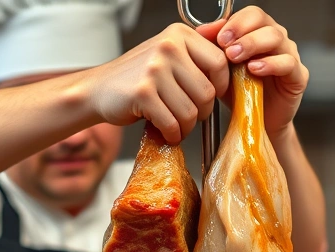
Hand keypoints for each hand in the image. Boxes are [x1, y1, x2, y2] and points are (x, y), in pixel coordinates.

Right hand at [82, 23, 228, 142]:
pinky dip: (171, 134)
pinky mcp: (143, 93)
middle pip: (207, 92)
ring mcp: (154, 70)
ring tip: (175, 125)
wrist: (99, 89)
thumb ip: (198, 54)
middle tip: (189, 115)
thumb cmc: (138, 76)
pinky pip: (172, 123)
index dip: (220, 86)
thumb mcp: (169, 54)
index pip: (219, 62)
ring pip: (191, 112)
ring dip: (185, 127)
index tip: (210, 95)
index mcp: (179, 35)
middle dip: (201, 113)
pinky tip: (165, 132)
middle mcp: (168, 47)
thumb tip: (235, 54)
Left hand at [198, 7, 308, 138]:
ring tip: (235, 58)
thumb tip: (201, 30)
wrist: (255, 122)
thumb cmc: (240, 93)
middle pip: (263, 21)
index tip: (219, 37)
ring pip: (276, 37)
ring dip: (253, 44)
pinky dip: (270, 64)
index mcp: (259, 32)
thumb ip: (213, 47)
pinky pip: (288, 63)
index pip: (252, 14)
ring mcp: (289, 55)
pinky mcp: (299, 75)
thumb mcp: (221, 69)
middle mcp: (276, 39)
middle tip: (225, 46)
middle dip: (241, 32)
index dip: (235, 22)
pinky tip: (254, 70)